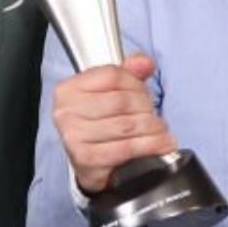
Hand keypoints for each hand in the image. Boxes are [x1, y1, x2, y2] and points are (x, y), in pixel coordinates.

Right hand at [51, 54, 177, 192]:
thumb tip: (144, 63)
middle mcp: (66, 111)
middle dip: (147, 109)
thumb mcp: (111, 93)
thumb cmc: (100, 124)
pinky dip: (150, 146)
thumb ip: (129, 73)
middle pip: (122, 101)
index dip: (137, 84)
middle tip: (156, 117)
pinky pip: (126, 148)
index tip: (146, 94)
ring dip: (153, 129)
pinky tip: (160, 145)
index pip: (113, 75)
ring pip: (127, 125)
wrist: (91, 162)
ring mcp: (74, 136)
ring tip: (161, 131)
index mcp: (69, 89)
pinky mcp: (86, 159)